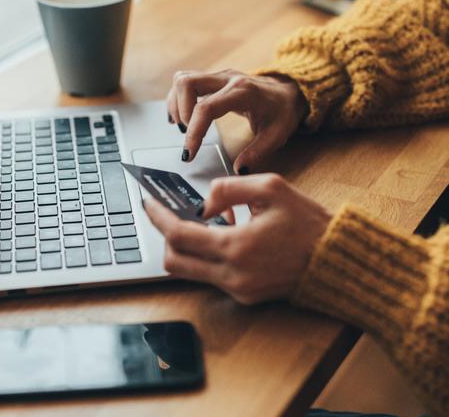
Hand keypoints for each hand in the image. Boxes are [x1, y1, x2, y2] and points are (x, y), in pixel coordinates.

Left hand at [143, 174, 331, 303]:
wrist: (337, 260)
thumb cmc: (309, 223)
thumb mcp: (271, 188)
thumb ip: (228, 188)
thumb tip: (203, 204)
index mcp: (236, 247)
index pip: (178, 235)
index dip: (158, 218)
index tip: (147, 203)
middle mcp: (232, 275)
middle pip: (174, 262)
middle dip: (165, 236)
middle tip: (168, 215)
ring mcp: (238, 290)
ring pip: (189, 272)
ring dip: (186, 247)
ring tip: (203, 223)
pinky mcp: (245, 297)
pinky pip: (210, 277)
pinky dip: (207, 256)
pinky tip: (223, 237)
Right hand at [166, 69, 307, 173]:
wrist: (289, 91)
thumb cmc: (282, 112)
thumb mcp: (277, 135)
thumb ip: (257, 153)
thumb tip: (238, 169)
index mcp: (243, 92)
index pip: (206, 108)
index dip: (194, 131)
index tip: (189, 153)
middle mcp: (227, 78)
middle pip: (187, 83)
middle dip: (180, 112)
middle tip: (188, 134)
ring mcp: (218, 76)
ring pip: (183, 79)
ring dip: (176, 104)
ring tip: (184, 126)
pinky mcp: (212, 78)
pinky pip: (186, 81)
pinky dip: (178, 99)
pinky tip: (182, 117)